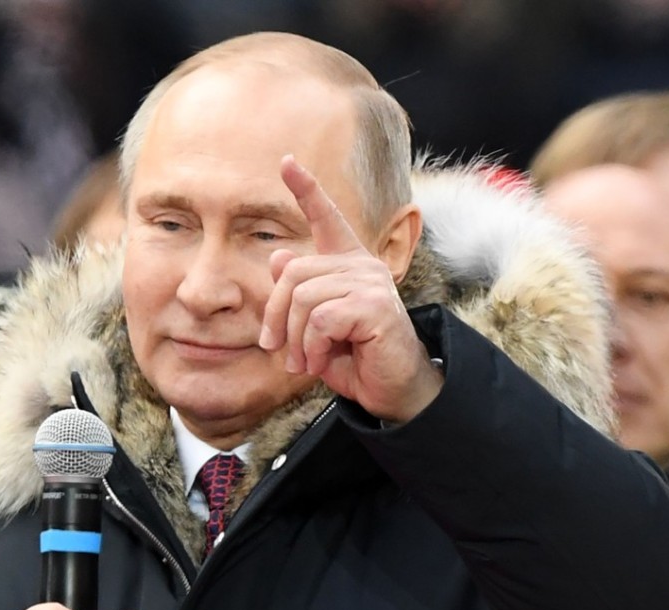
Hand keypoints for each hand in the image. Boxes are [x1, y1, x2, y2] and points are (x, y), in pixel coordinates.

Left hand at [259, 155, 441, 422]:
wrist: (392, 391)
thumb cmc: (354, 358)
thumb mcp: (315, 327)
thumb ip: (298, 294)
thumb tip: (278, 258)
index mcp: (348, 263)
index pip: (327, 217)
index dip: (306, 189)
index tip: (286, 161)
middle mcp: (363, 265)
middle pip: (293, 273)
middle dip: (275, 316)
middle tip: (277, 350)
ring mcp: (370, 282)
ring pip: (303, 299)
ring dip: (295, 340)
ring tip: (305, 362)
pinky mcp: (374, 305)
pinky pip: (319, 320)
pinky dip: (312, 347)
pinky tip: (321, 361)